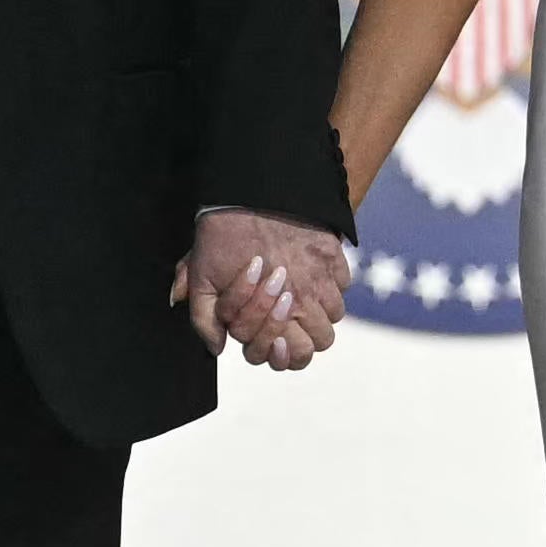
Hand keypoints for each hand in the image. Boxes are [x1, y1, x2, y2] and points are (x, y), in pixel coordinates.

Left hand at [178, 211, 344, 372]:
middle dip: (305, 335)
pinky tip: (310, 272)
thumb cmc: (222, 235)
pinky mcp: (333, 254)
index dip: (284, 353)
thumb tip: (218, 347)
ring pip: (335, 314)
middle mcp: (304, 297)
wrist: (250, 191)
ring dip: (319, 310)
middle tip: (288, 320)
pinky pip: (344, 282)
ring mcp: (322, 276)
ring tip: (299, 295)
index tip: (274, 337)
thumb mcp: (201, 277)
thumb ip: (204, 319)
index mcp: (273, 310)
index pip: (296, 356)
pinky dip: (331, 283)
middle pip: (322, 341)